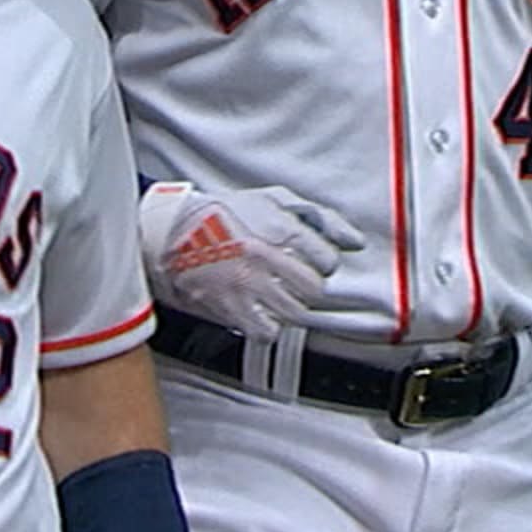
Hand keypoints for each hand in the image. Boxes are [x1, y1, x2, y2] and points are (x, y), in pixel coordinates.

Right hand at [139, 182, 366, 341]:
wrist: (176, 229)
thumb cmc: (225, 213)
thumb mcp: (274, 199)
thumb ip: (319, 217)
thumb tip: (355, 240)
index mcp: (279, 229)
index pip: (327, 260)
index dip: (324, 262)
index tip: (314, 261)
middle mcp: (267, 259)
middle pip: (314, 290)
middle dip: (309, 286)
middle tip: (297, 281)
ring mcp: (248, 286)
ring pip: (295, 313)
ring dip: (291, 306)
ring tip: (279, 295)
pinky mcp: (230, 308)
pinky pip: (266, 332)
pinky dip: (268, 326)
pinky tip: (262, 312)